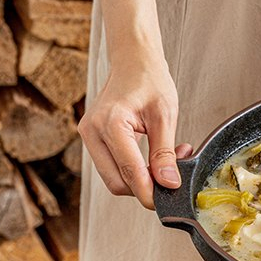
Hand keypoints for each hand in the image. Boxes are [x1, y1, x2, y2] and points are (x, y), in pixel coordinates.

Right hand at [78, 61, 191, 208]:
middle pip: (117, 183)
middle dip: (144, 188)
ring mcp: (89, 137)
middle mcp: (92, 131)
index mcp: (110, 122)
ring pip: (113, 180)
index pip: (130, 172)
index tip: (167, 201)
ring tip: (164, 164)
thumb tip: (169, 184)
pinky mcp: (92, 141)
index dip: (149, 192)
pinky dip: (132, 173)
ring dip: (140, 181)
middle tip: (171, 177)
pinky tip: (151, 161)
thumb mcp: (165, 116)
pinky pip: (112, 169)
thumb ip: (165, 153)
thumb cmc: (149, 79)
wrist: (132, 60)